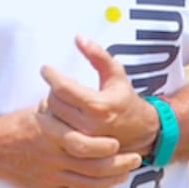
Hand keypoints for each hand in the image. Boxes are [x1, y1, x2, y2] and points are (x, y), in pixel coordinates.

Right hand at [0, 104, 141, 187]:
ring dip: (110, 181)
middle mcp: (51, 157)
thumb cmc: (16, 125)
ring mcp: (49, 176)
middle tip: (134, 158)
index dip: (103, 146)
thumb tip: (84, 100)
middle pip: (92, 167)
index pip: (82, 143)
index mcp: (50, 133)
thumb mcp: (40, 110)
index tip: (117, 142)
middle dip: (118, 164)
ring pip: (87, 185)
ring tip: (124, 174)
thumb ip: (63, 109)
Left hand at [41, 35, 158, 155]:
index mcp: (98, 105)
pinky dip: (54, 120)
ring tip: (59, 98)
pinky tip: (60, 114)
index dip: (51, 75)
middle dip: (52, 90)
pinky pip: (55, 132)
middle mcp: (89, 125)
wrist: (143, 133)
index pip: (63, 88)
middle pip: (53, 103)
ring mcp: (83, 141)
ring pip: (52, 119)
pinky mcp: (79, 149)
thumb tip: (78, 38)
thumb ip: (98, 55)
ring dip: (50, 105)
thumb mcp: (116, 74)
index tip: (46, 68)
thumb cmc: (126, 99)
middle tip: (57, 84)